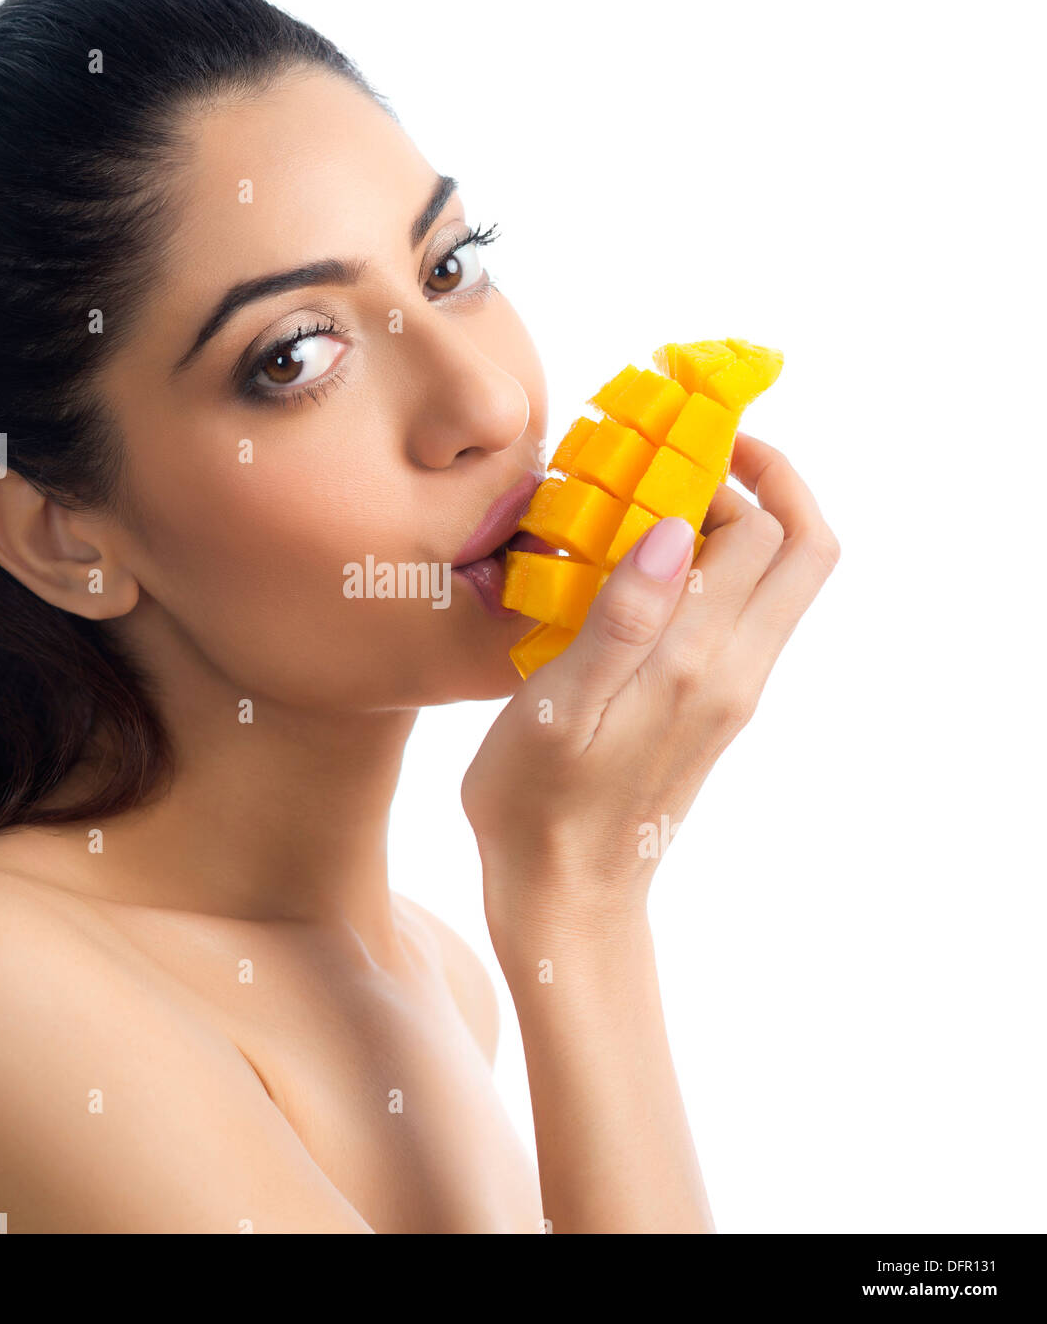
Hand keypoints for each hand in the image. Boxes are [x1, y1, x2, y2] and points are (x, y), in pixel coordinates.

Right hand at [462, 433, 839, 944]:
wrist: (569, 897)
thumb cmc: (540, 806)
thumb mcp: (560, 708)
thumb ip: (622, 618)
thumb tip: (672, 529)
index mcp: (698, 663)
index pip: (765, 533)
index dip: (733, 473)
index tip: (672, 448)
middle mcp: (735, 672)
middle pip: (804, 552)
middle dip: (765, 484)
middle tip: (689, 459)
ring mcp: (733, 692)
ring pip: (781, 584)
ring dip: (741, 526)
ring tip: (658, 503)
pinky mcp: (716, 708)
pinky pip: (746, 617)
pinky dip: (719, 571)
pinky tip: (645, 571)